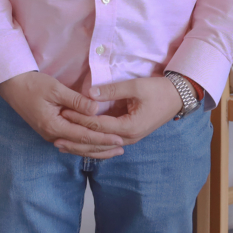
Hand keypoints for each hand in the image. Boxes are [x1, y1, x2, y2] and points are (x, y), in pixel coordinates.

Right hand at [0, 71, 124, 158]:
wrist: (12, 86)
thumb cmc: (33, 84)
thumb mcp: (55, 89)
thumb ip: (76, 101)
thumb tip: (96, 110)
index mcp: (54, 126)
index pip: (83, 136)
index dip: (102, 138)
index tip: (119, 139)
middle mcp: (52, 135)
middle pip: (81, 146)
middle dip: (102, 148)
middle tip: (122, 147)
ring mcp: (50, 135)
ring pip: (76, 146)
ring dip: (95, 149)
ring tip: (112, 150)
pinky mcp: (50, 130)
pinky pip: (71, 142)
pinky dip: (84, 145)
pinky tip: (94, 145)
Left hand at [60, 77, 183, 155]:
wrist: (177, 97)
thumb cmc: (158, 90)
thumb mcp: (136, 86)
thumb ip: (112, 90)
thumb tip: (89, 93)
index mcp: (130, 126)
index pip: (98, 125)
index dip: (80, 119)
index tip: (63, 113)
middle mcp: (129, 137)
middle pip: (97, 141)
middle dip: (76, 139)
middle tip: (55, 137)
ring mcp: (129, 138)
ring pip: (101, 145)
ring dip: (81, 146)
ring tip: (61, 145)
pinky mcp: (128, 134)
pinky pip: (107, 142)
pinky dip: (92, 144)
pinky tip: (79, 145)